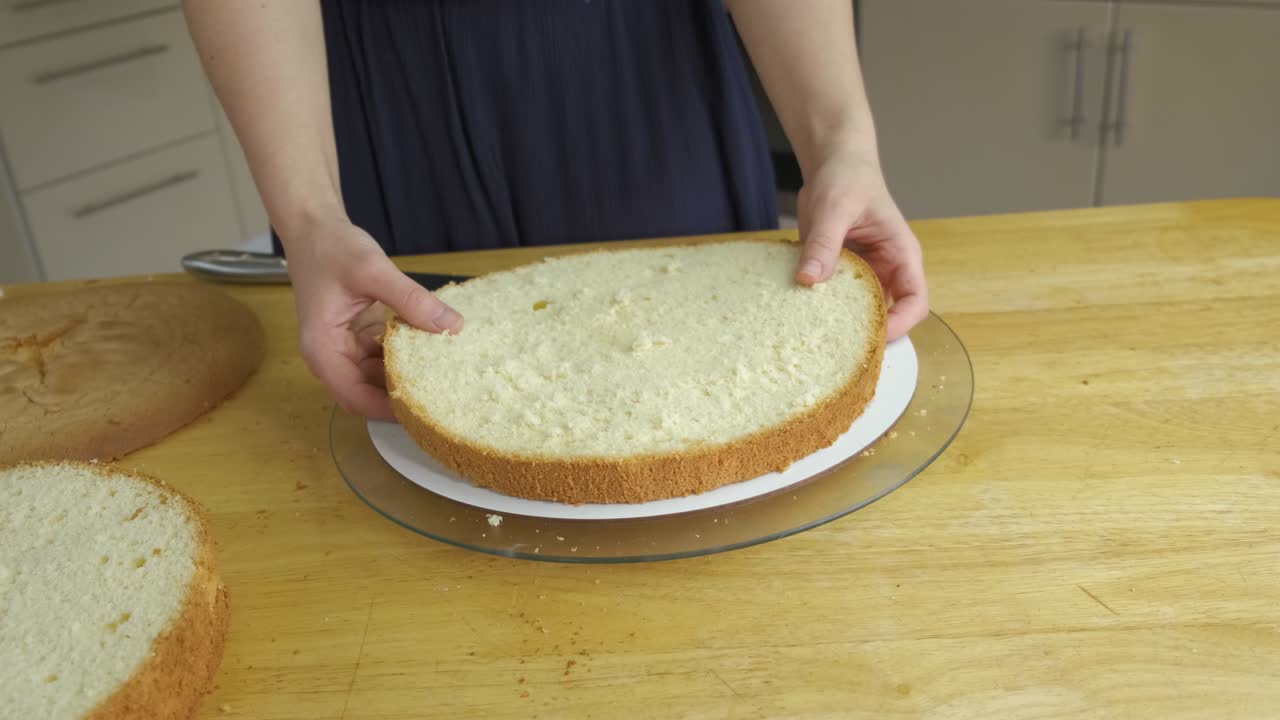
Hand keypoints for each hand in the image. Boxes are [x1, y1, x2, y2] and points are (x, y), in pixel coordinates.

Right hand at [284, 218, 462, 418]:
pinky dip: (405, 354)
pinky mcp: (359, 336)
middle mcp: (331, 355)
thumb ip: (411, 300)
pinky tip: (433, 350)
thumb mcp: (373, 271)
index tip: (424, 411)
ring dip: (407, 374)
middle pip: (368, 392)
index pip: (355, 398)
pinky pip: (384, 355)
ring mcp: (346, 347)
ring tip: (446, 377)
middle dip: (403, 395)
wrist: (314, 228)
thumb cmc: (332, 249)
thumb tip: (452, 326)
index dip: (388, 410)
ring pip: (379, 376)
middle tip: (445, 396)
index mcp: (323, 350)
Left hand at [794, 151, 927, 340]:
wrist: (832, 162)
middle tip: (839, 350)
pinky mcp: (840, 271)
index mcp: (901, 254)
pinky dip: (821, 307)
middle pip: (888, 313)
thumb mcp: (834, 208)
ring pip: (860, 309)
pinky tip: (800, 315)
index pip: (915, 301)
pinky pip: (835, 297)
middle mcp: (886, 268)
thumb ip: (824, 243)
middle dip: (868, 333)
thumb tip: (808, 279)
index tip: (874, 337)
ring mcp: (863, 272)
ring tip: (817, 339)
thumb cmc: (846, 177)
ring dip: (842, 323)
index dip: (901, 324)